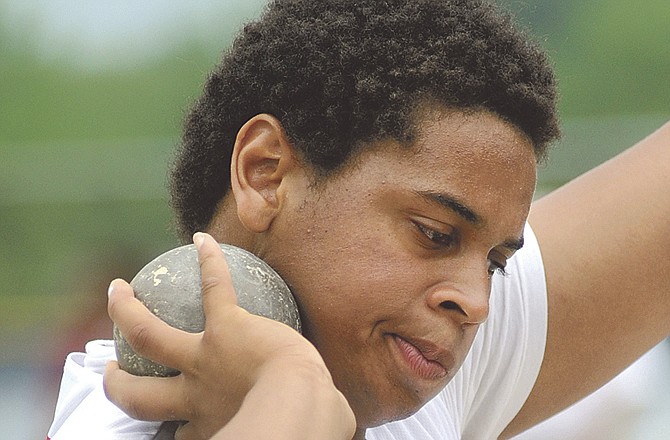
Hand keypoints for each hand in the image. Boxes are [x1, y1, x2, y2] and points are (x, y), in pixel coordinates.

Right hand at [104, 232, 354, 439]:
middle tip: (109, 371)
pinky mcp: (227, 327)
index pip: (174, 432)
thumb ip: (287, 428)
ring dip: (127, 313)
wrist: (301, 406)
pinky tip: (202, 238)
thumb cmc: (304, 429)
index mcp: (207, 425)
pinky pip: (215, 287)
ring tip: (117, 292)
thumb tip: (330, 432)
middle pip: (137, 397)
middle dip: (116, 385)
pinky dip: (209, 261)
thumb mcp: (284, 438)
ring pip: (149, 337)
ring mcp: (204, 360)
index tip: (165, 424)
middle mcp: (194, 397)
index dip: (163, 428)